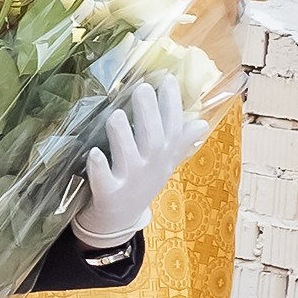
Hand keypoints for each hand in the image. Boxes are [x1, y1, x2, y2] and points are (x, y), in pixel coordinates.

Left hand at [72, 74, 207, 246]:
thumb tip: (202, 124)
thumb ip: (179, 142)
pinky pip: (104, 180)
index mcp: (164, 156)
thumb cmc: (141, 182)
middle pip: (154, 139)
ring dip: (122, 135)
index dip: (172, 104)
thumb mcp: (164, 163)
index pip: (173, 126)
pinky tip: (94, 152)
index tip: (167, 78)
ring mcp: (129, 181)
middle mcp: (150, 167)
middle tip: (142, 88)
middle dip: (149, 113)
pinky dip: (100, 167)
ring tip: (115, 115)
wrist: (119, 220)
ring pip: (128, 157)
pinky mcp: (108, 194)